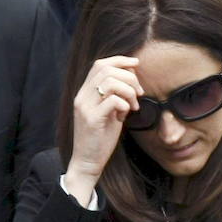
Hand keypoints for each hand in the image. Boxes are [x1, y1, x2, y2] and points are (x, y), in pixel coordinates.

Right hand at [63, 55, 142, 204]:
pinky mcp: (92, 119)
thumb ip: (116, 95)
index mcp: (84, 93)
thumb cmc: (101, 137)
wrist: (87, 161)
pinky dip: (125, 104)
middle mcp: (82, 97)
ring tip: (133, 106)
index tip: (137, 64)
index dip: (120, 60)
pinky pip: (113, 101)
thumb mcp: (109, 112)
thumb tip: (132, 77)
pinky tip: (125, 116)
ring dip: (129, 91)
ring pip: (111, 82)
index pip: (100, 64)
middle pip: (106, 69)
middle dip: (129, 77)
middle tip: (139, 93)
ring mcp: (85, 107)